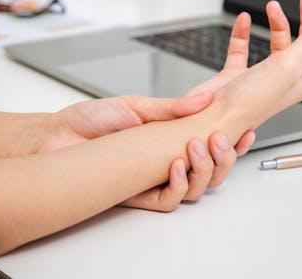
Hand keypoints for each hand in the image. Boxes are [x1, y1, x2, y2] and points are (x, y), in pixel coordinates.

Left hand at [34, 93, 254, 211]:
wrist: (56, 135)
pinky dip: (177, 186)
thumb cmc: (91, 121)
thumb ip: (172, 107)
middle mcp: (167, 162)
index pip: (212, 146)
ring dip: (203, 171)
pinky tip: (174, 167)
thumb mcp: (136, 105)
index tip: (245, 130)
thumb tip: (205, 100)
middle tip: (218, 138)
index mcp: (171, 139)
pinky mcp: (137, 195)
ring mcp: (154, 179)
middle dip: (223, 158)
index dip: (233, 143)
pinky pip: (169, 201)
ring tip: (195, 148)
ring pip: (196, 189)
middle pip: (212, 172)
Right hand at [207, 0, 301, 136]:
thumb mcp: (288, 65)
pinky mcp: (238, 75)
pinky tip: (245, 21)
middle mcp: (286, 79)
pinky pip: (243, 49)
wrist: (210, 121)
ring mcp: (262, 77)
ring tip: (273, 6)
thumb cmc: (249, 104)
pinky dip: (245, 33)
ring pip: (277, 44)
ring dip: (278, 23)